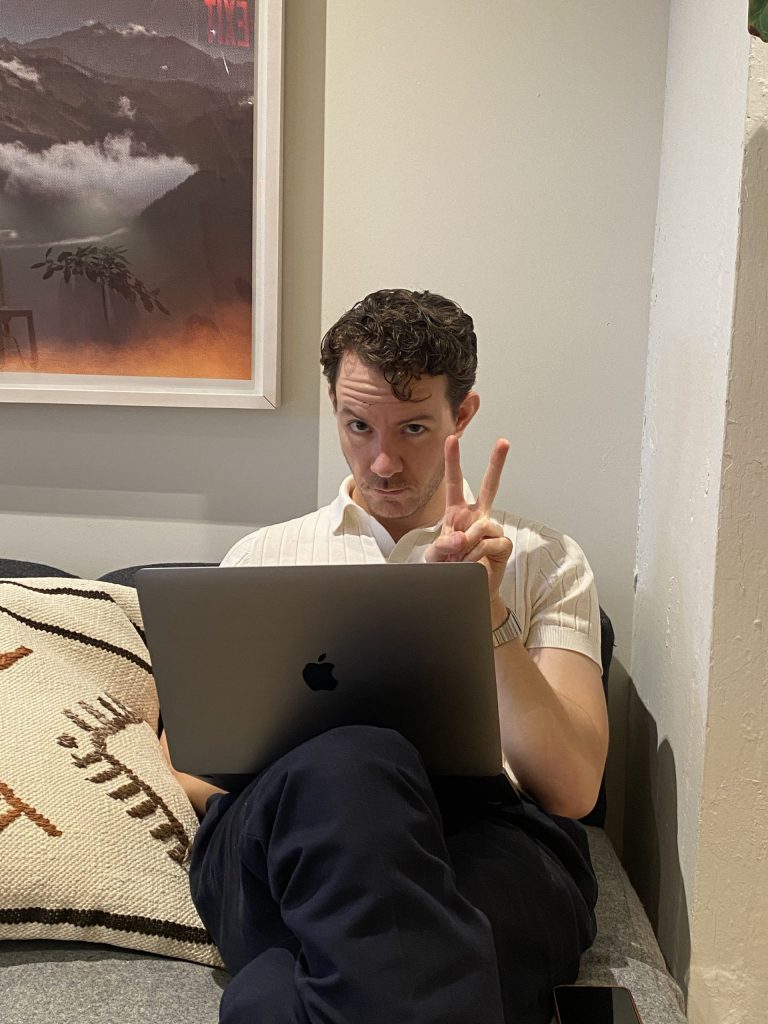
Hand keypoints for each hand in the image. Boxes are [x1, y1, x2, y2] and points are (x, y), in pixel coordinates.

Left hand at [425, 435, 512, 619]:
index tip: (451, 439)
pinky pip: (492, 542)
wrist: (468, 591)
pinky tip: (475, 562)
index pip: (455, 482)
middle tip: (503, 442)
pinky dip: (479, 552)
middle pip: (489, 486)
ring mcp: (492, 530)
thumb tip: (461, 537)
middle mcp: (477, 516)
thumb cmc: (450, 570)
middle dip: (496, 464)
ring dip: (470, 542)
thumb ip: (442, 546)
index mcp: (457, 513)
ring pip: (484, 524)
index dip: (453, 461)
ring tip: (462, 557)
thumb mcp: (435, 558)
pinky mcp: (503, 545)